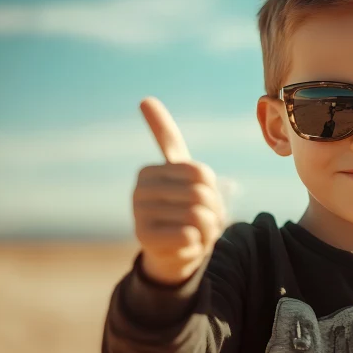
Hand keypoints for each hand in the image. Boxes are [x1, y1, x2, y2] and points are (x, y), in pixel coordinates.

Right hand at [133, 97, 225, 284]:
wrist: (175, 253)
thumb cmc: (185, 208)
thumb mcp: (185, 174)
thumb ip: (165, 136)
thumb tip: (144, 98)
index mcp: (151, 171)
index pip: (199, 172)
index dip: (212, 189)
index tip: (200, 197)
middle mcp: (140, 190)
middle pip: (202, 193)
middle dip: (213, 210)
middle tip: (202, 220)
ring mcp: (140, 214)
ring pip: (197, 214)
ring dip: (207, 228)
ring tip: (195, 232)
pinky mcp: (144, 237)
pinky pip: (189, 234)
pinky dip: (197, 242)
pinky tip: (185, 244)